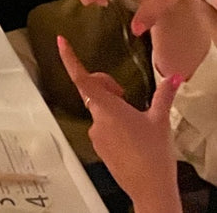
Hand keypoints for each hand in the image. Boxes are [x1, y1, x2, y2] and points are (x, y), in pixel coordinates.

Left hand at [57, 36, 181, 212]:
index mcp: (108, 108)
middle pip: (92, 91)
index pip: (82, 78)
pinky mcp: (99, 149)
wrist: (151, 190)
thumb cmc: (154, 157)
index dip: (70, 59)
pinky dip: (112, 124)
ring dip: (111, 108)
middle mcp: (97, 120)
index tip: (61, 43)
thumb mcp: (161, 121)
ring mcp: (96, 136)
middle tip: (125, 94)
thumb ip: (164, 95)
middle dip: (106, 86)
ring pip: (98, 111)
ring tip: (134, 121)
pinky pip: (101, 128)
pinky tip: (130, 136)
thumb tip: (172, 79)